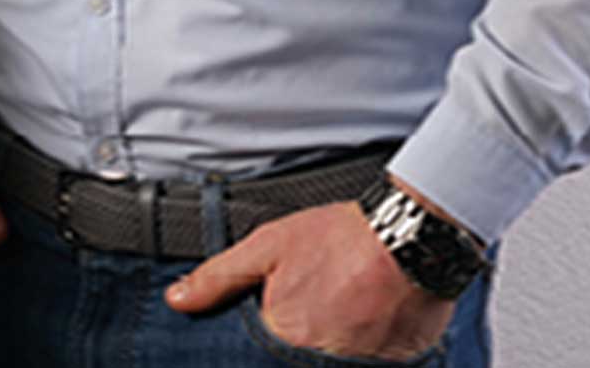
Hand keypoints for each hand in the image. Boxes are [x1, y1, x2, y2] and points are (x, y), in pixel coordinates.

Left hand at [164, 199, 453, 359]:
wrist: (413, 233)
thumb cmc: (341, 236)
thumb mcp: (270, 245)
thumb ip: (220, 277)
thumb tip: (176, 300)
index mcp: (283, 333)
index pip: (258, 355)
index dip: (272, 336)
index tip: (287, 319)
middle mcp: (319, 358)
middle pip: (295, 360)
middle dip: (303, 342)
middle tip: (324, 305)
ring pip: (330, 364)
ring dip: (333, 346)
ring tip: (346, 310)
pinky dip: (366, 353)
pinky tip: (369, 323)